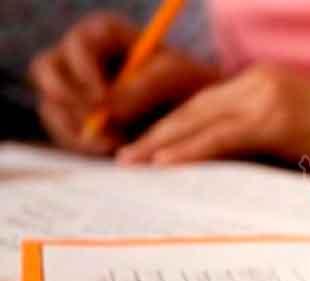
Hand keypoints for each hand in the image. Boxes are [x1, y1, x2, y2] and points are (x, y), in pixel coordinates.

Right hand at [29, 12, 217, 154]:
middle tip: (95, 125)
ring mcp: (72, 88)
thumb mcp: (172, 79)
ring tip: (115, 143)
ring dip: (76, 127)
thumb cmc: (189, 85)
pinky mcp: (74, 117)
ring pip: (50, 105)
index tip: (102, 100)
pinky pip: (61, 131)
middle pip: (44, 70)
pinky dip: (81, 144)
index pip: (75, 45)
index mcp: (102, 34)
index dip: (83, 72)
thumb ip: (140, 89)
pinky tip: (111, 150)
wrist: (198, 116)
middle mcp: (79, 57)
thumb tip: (104, 109)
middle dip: (67, 99)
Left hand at [117, 65, 309, 165]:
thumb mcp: (304, 136)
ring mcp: (268, 96)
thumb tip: (235, 174)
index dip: (172, 125)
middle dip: (156, 131)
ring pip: (200, 117)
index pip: (206, 104)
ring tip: (132, 163)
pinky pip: (222, 135)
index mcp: (266, 85)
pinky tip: (163, 162)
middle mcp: (261, 83)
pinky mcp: (276, 117)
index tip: (145, 147)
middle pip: (195, 106)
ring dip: (161, 141)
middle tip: (124, 158)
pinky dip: (188, 148)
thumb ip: (270, 143)